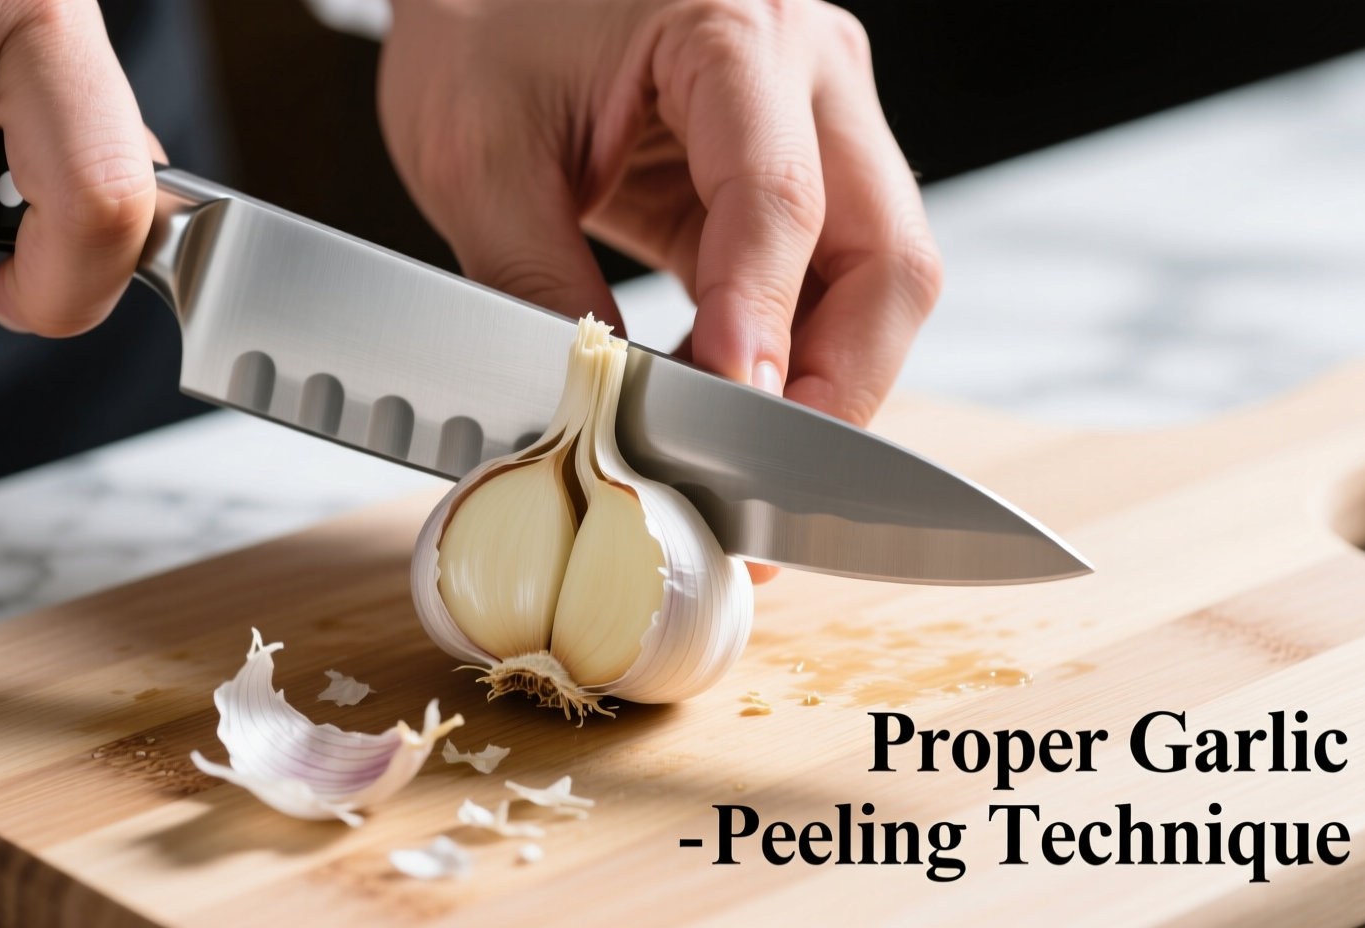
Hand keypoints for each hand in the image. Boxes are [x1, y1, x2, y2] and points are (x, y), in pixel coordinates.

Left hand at [379, 0, 942, 429]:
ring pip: (884, 282)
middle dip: (837, 386)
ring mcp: (825, 120)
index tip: (732, 414)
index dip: (761, 321)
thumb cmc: (483, 26)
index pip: (781, 198)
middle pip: (887, 255)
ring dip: (828, 384)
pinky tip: (735, 410)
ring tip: (740, 465)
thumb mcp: (477, 158)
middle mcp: (810, 69)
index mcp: (732, 28)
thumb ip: (536, 286)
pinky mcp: (806, 172)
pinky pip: (836, 284)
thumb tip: (598, 415)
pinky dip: (800, 358)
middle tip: (758, 483)